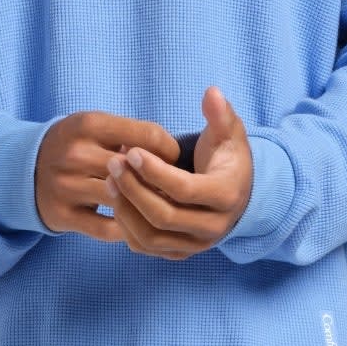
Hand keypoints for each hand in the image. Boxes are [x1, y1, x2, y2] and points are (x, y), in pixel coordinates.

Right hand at [34, 110, 180, 239]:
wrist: (23, 169)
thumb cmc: (75, 145)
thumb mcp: (97, 126)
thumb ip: (132, 135)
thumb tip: (174, 156)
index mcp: (89, 124)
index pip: (148, 136)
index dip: (170, 150)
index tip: (172, 160)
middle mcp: (75, 154)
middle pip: (137, 171)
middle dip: (160, 182)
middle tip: (171, 188)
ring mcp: (66, 186)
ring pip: (123, 201)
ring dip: (144, 207)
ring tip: (155, 206)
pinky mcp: (62, 215)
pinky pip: (107, 229)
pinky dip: (126, 229)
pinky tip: (134, 223)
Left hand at [101, 86, 256, 258]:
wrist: (237, 194)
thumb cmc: (227, 158)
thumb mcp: (230, 133)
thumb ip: (220, 114)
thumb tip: (212, 93)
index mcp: (227, 196)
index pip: (185, 190)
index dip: (154, 171)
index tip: (131, 151)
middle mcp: (214, 227)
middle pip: (164, 216)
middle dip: (133, 189)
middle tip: (112, 163)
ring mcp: (195, 244)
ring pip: (151, 236)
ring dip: (125, 209)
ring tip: (110, 179)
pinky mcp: (179, 252)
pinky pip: (145, 246)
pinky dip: (126, 226)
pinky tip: (116, 199)